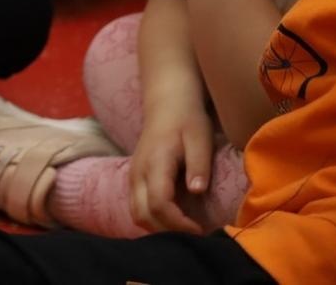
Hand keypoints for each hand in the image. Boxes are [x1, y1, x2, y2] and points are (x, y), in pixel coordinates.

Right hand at [129, 102, 213, 233]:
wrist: (166, 103)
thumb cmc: (187, 120)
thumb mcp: (200, 138)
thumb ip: (199, 165)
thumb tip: (197, 190)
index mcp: (155, 163)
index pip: (159, 204)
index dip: (179, 223)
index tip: (201, 229)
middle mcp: (138, 173)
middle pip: (143, 215)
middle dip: (169, 231)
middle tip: (196, 233)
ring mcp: (133, 176)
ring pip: (137, 214)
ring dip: (160, 228)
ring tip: (186, 227)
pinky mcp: (134, 178)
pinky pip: (138, 207)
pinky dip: (154, 219)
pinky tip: (176, 218)